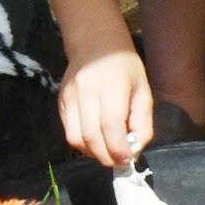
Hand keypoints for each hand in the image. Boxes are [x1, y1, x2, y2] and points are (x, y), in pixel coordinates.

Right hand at [58, 43, 152, 166]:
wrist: (95, 43)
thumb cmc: (125, 67)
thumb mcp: (143, 91)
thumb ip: (142, 122)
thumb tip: (134, 150)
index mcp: (111, 86)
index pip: (111, 126)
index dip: (118, 150)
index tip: (127, 160)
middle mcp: (86, 91)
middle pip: (92, 136)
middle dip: (106, 157)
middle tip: (118, 162)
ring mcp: (70, 97)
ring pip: (76, 138)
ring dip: (92, 153)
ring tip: (106, 152)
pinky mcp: (61, 102)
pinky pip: (69, 132)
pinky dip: (82, 143)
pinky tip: (95, 141)